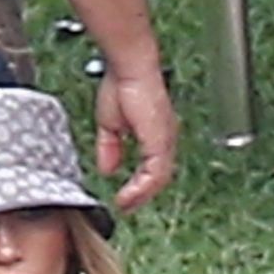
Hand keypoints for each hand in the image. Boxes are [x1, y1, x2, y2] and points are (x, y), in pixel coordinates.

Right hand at [95, 63, 176, 210]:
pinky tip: (128, 195)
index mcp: (155, 134)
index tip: (124, 198)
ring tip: (125, 204)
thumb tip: (108, 169)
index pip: (153, 168)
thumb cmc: (122, 83)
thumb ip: (111, 149)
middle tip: (126, 206)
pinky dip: (141, 188)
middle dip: (142, 195)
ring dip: (141, 195)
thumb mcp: (110, 125)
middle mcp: (165, 138)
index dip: (140, 186)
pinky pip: (156, 174)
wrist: (128, 67)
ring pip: (159, 179)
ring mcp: (165, 140)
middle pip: (159, 177)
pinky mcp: (160, 141)